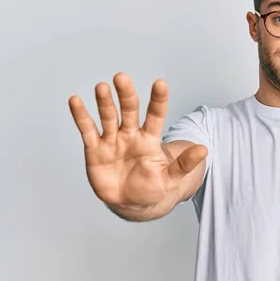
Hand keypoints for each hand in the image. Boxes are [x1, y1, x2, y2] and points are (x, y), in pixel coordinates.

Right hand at [68, 72, 206, 209]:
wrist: (130, 203)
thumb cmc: (152, 187)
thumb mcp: (170, 179)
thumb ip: (184, 165)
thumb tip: (204, 150)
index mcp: (150, 139)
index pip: (155, 115)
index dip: (158, 100)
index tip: (160, 83)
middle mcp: (131, 135)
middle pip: (129, 110)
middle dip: (126, 95)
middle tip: (122, 77)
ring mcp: (112, 140)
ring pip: (108, 117)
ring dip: (105, 102)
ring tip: (102, 87)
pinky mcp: (95, 150)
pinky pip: (87, 130)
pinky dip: (81, 116)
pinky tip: (75, 100)